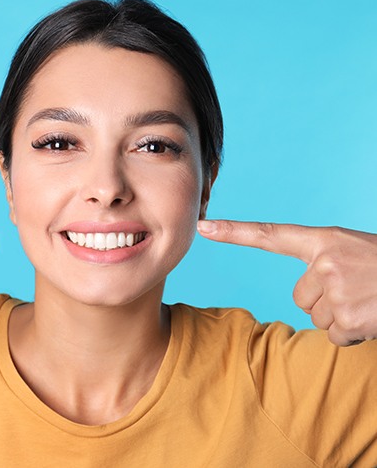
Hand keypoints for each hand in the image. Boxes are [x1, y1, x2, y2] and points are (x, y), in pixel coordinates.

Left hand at [197, 220, 376, 345]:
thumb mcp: (354, 253)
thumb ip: (324, 265)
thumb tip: (306, 299)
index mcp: (323, 241)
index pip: (269, 235)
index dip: (233, 232)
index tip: (203, 227)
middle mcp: (324, 262)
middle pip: (300, 297)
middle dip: (326, 300)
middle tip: (358, 289)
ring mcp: (336, 289)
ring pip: (316, 317)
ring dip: (341, 316)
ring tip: (369, 299)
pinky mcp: (347, 317)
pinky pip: (334, 335)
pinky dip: (353, 334)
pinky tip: (373, 316)